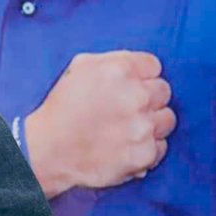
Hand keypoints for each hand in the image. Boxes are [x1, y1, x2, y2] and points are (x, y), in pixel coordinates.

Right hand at [23, 51, 174, 197]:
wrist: (48, 150)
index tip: (127, 88)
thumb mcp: (79, 68)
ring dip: (151, 124)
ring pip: (167, 120)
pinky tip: (125, 148)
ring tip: (126, 130)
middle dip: (147, 99)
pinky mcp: (144, 154)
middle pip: (164, 91)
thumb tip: (139, 67)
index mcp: (120, 70)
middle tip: (125, 110)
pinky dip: (145, 149)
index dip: (140, 77)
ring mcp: (143, 126)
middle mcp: (137, 96)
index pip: (153, 66)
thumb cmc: (61, 108)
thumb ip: (113, 60)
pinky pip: (160, 147)